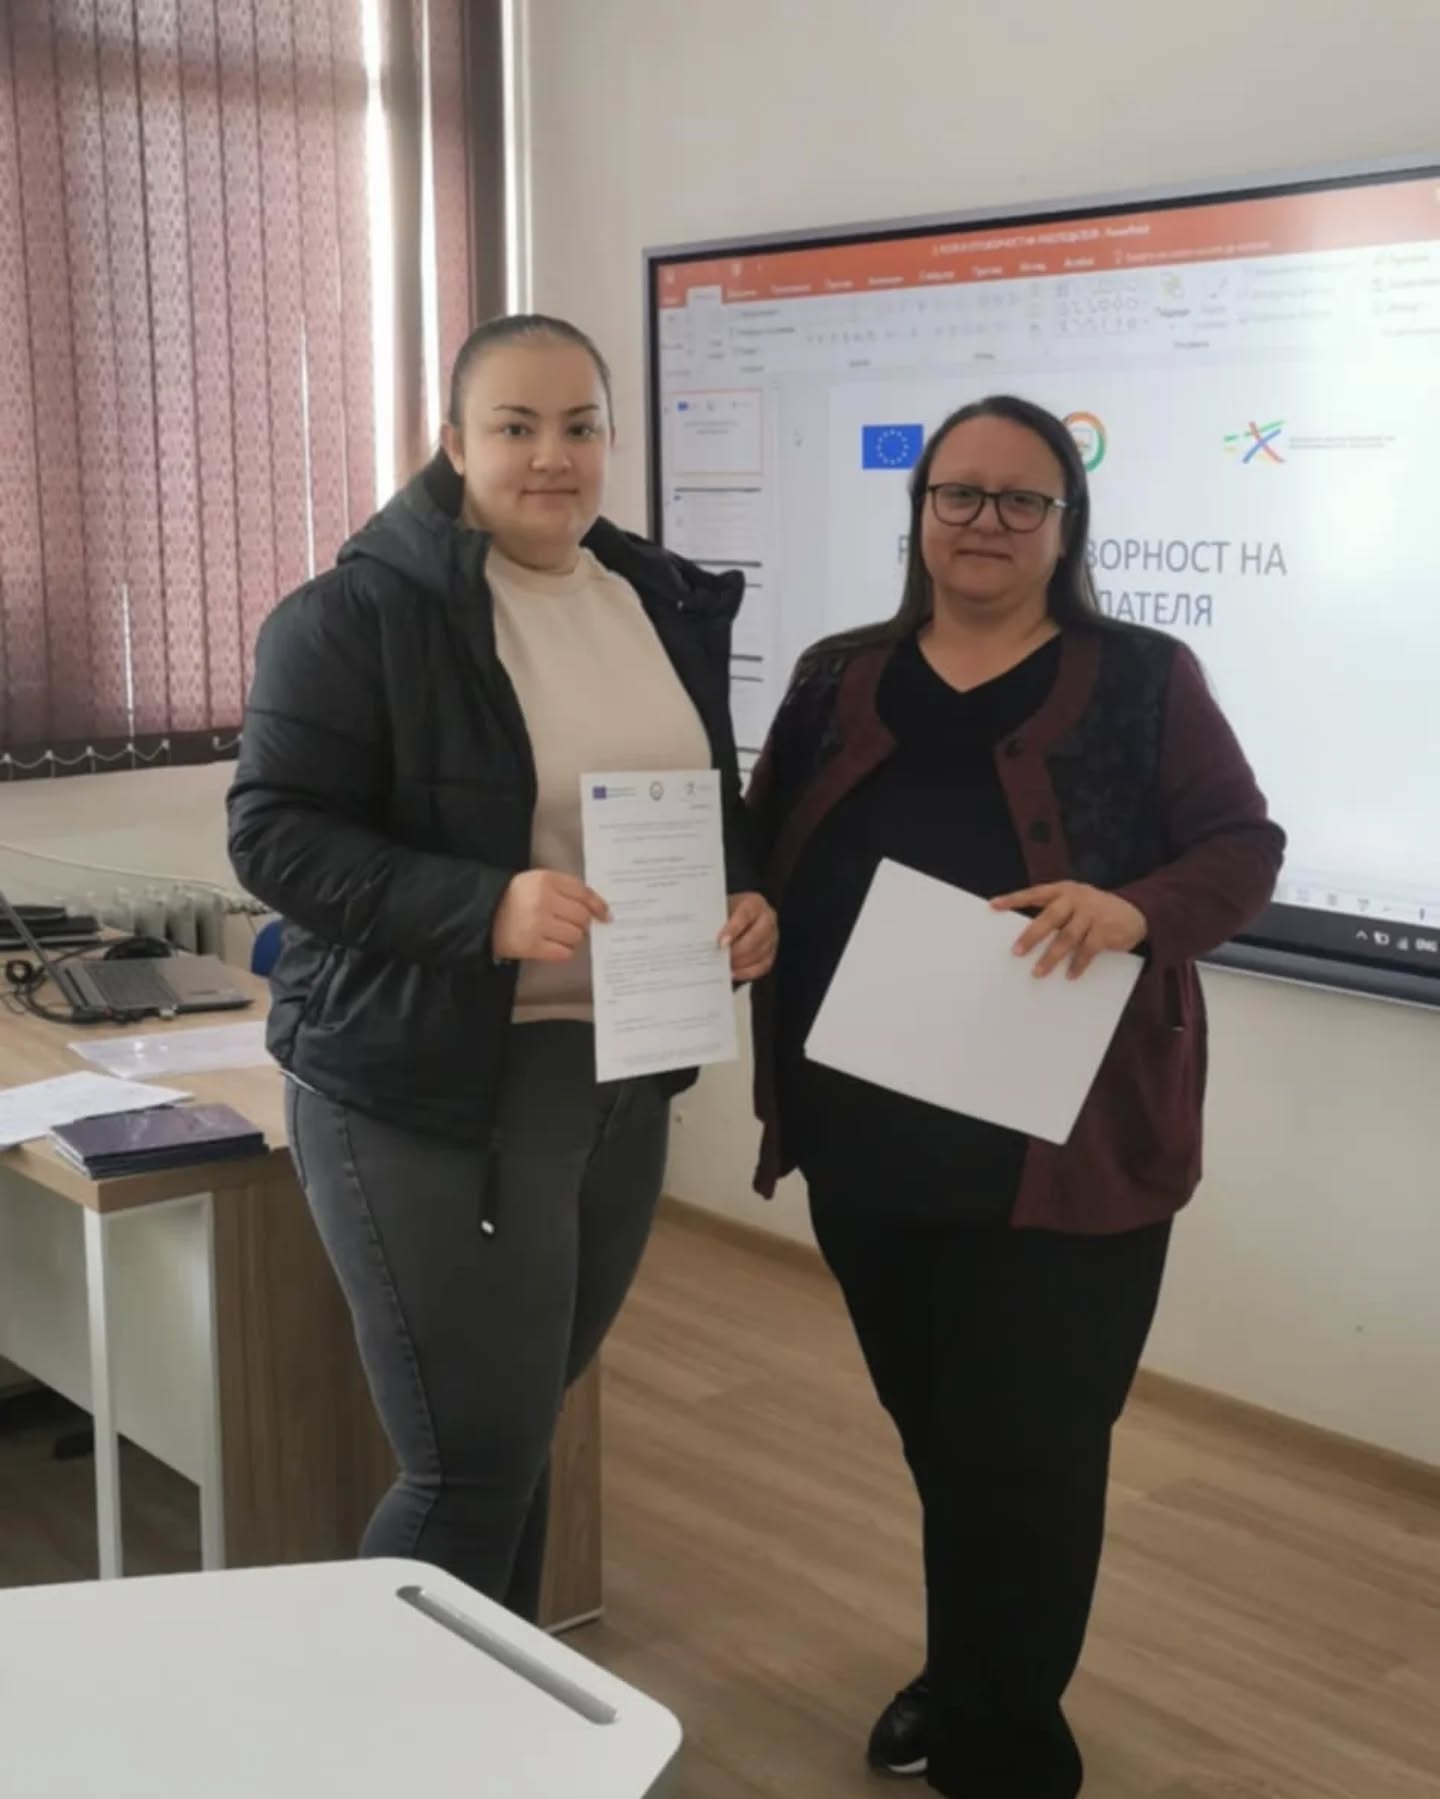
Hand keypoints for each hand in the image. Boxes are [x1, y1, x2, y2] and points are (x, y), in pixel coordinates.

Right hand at [493, 870, 608, 962]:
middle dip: (583, 923)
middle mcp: (543, 900)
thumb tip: (600, 909)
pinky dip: (563, 951)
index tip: (605, 915)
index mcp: (545, 880)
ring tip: (560, 935)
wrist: (484, 914)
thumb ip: (567, 889)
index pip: (583, 892)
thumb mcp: (539, 882)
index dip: (598, 905)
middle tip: (573, 925)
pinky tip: (554, 946)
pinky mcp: (531, 945)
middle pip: (582, 916)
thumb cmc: (518, 898)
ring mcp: (537, 924)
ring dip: (573, 938)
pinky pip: (563, 952)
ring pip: (576, 936)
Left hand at [719, 891, 777, 983]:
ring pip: (759, 954)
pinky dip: (746, 972)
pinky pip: (762, 966)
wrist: (735, 916)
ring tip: (723, 967)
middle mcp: (767, 918)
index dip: (733, 930)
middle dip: (736, 951)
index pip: (745, 915)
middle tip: (719, 958)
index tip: (720, 942)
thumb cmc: (727, 912)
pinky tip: (733, 973)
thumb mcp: (721, 909)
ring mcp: (772, 937)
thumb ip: (716, 921)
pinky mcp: (771, 953)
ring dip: (740, 963)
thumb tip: (705, 936)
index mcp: (754, 903)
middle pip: (755, 938)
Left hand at [991, 882, 1146, 978]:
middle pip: (1050, 917)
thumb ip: (1054, 913)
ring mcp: (1092, 913)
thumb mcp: (1074, 904)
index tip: (993, 905)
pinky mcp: (1106, 930)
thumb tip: (1025, 938)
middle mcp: (1076, 898)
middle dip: (1031, 936)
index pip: (1035, 893)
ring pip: (1067, 937)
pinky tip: (1070, 975)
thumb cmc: (1093, 911)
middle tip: (1016, 952)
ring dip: (1051, 957)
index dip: (1014, 899)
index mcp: (1063, 890)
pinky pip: (1088, 950)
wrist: (1136, 911)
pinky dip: (1077, 964)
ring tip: (1038, 972)